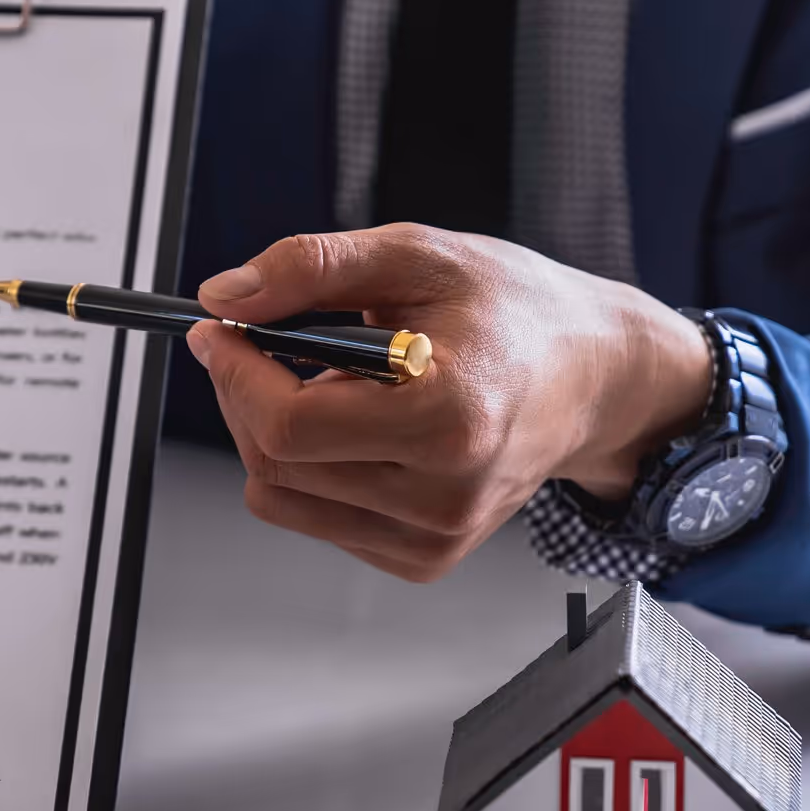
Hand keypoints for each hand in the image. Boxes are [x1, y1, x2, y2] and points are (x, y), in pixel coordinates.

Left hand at [185, 225, 712, 580]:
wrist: (590, 376)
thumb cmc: (515, 312)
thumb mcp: (416, 254)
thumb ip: (312, 267)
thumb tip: (226, 296)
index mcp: (450, 416)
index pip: (290, 424)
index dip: (235, 374)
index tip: (219, 331)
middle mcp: (446, 492)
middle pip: (275, 462)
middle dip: (244, 395)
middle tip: (260, 341)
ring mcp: (436, 535)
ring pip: (282, 496)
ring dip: (273, 432)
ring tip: (322, 381)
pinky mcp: (425, 556)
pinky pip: (315, 517)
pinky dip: (310, 468)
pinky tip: (357, 424)